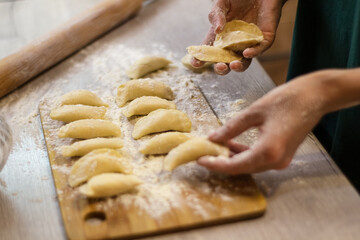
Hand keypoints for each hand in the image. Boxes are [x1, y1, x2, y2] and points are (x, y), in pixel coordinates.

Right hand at [192, 0, 284, 74]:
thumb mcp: (222, 4)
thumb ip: (216, 14)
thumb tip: (217, 29)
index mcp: (221, 37)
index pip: (210, 52)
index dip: (202, 60)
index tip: (196, 63)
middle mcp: (235, 43)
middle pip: (226, 62)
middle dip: (221, 68)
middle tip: (219, 66)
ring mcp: (250, 43)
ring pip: (244, 62)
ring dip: (238, 67)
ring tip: (233, 65)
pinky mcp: (265, 38)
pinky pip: (261, 49)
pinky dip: (254, 53)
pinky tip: (247, 53)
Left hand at [197, 71, 333, 173]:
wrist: (315, 97)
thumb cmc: (287, 100)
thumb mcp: (254, 112)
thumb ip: (231, 128)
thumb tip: (212, 138)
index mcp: (268, 151)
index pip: (234, 166)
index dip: (214, 164)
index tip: (199, 159)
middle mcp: (275, 161)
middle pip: (241, 168)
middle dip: (220, 161)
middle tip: (203, 152)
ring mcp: (280, 160)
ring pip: (249, 165)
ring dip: (231, 158)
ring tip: (214, 146)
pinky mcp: (282, 156)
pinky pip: (257, 159)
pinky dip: (243, 154)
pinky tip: (231, 144)